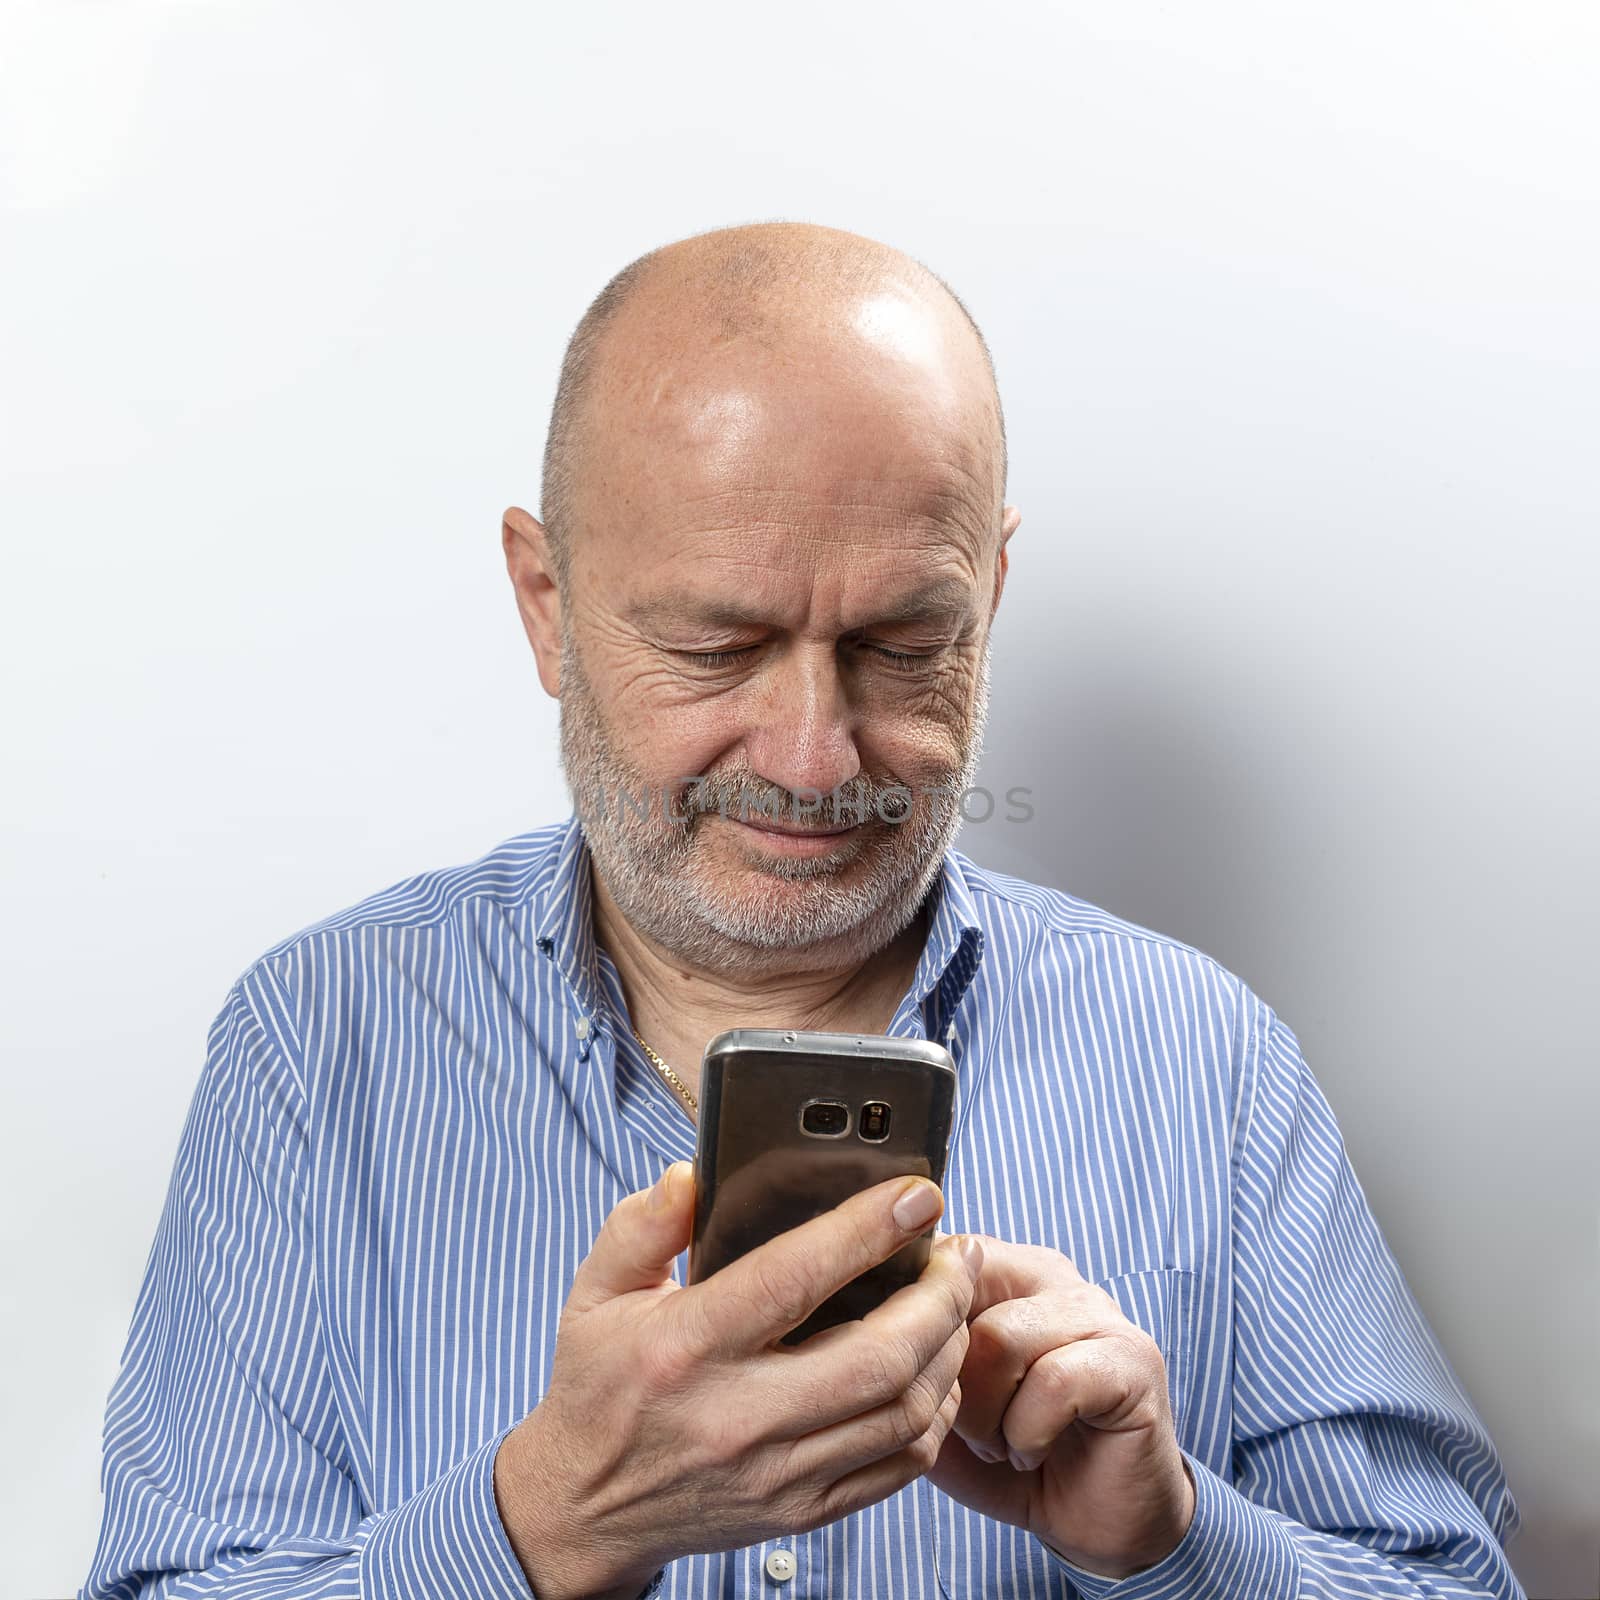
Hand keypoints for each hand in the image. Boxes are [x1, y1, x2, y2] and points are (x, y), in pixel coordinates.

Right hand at [492, 1162, 986, 1599]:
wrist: (583, 1510)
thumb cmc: (599, 1386)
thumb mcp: (596, 1291)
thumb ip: (642, 1225)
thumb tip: (690, 1175)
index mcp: (688, 1345)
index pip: (793, 1278)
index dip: (867, 1230)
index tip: (917, 1193)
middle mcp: (737, 1415)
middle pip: (878, 1357)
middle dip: (940, 1297)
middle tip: (959, 1252)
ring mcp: (776, 1472)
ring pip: (902, 1413)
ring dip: (948, 1351)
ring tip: (955, 1302)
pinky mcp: (801, 1512)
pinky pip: (898, 1467)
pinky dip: (934, 1414)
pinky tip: (935, 1370)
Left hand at [925, 1239, 1195, 1581]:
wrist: (1098, 1524)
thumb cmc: (1010, 1454)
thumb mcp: (939, 1402)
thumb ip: (904, 1356)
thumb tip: (850, 1326)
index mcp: (1002, 1270)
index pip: (935, 1254)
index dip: (905, 1317)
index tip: (900, 1373)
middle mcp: (1051, 1275)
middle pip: (957, 1296)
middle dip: (945, 1380)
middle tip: (963, 1429)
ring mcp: (1098, 1311)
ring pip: (1000, 1338)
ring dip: (985, 1415)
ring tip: (998, 1445)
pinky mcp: (1132, 1359)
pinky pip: (1053, 1382)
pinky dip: (1027, 1434)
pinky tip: (1030, 1454)